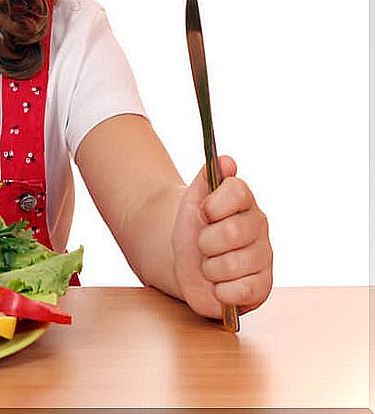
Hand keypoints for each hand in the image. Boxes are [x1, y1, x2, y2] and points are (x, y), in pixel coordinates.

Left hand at [171, 155, 272, 318]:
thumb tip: (226, 160)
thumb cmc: (193, 229)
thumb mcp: (192, 201)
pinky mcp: (263, 287)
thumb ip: (207, 178)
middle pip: (231, 232)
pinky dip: (220, 290)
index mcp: (244, 201)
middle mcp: (259, 227)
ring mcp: (264, 257)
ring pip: (232, 264)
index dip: (214, 205)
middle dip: (205, 242)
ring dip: (209, 268)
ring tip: (210, 265)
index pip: (237, 191)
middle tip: (203, 244)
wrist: (186, 264)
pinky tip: (219, 284)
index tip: (204, 213)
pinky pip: (241, 290)